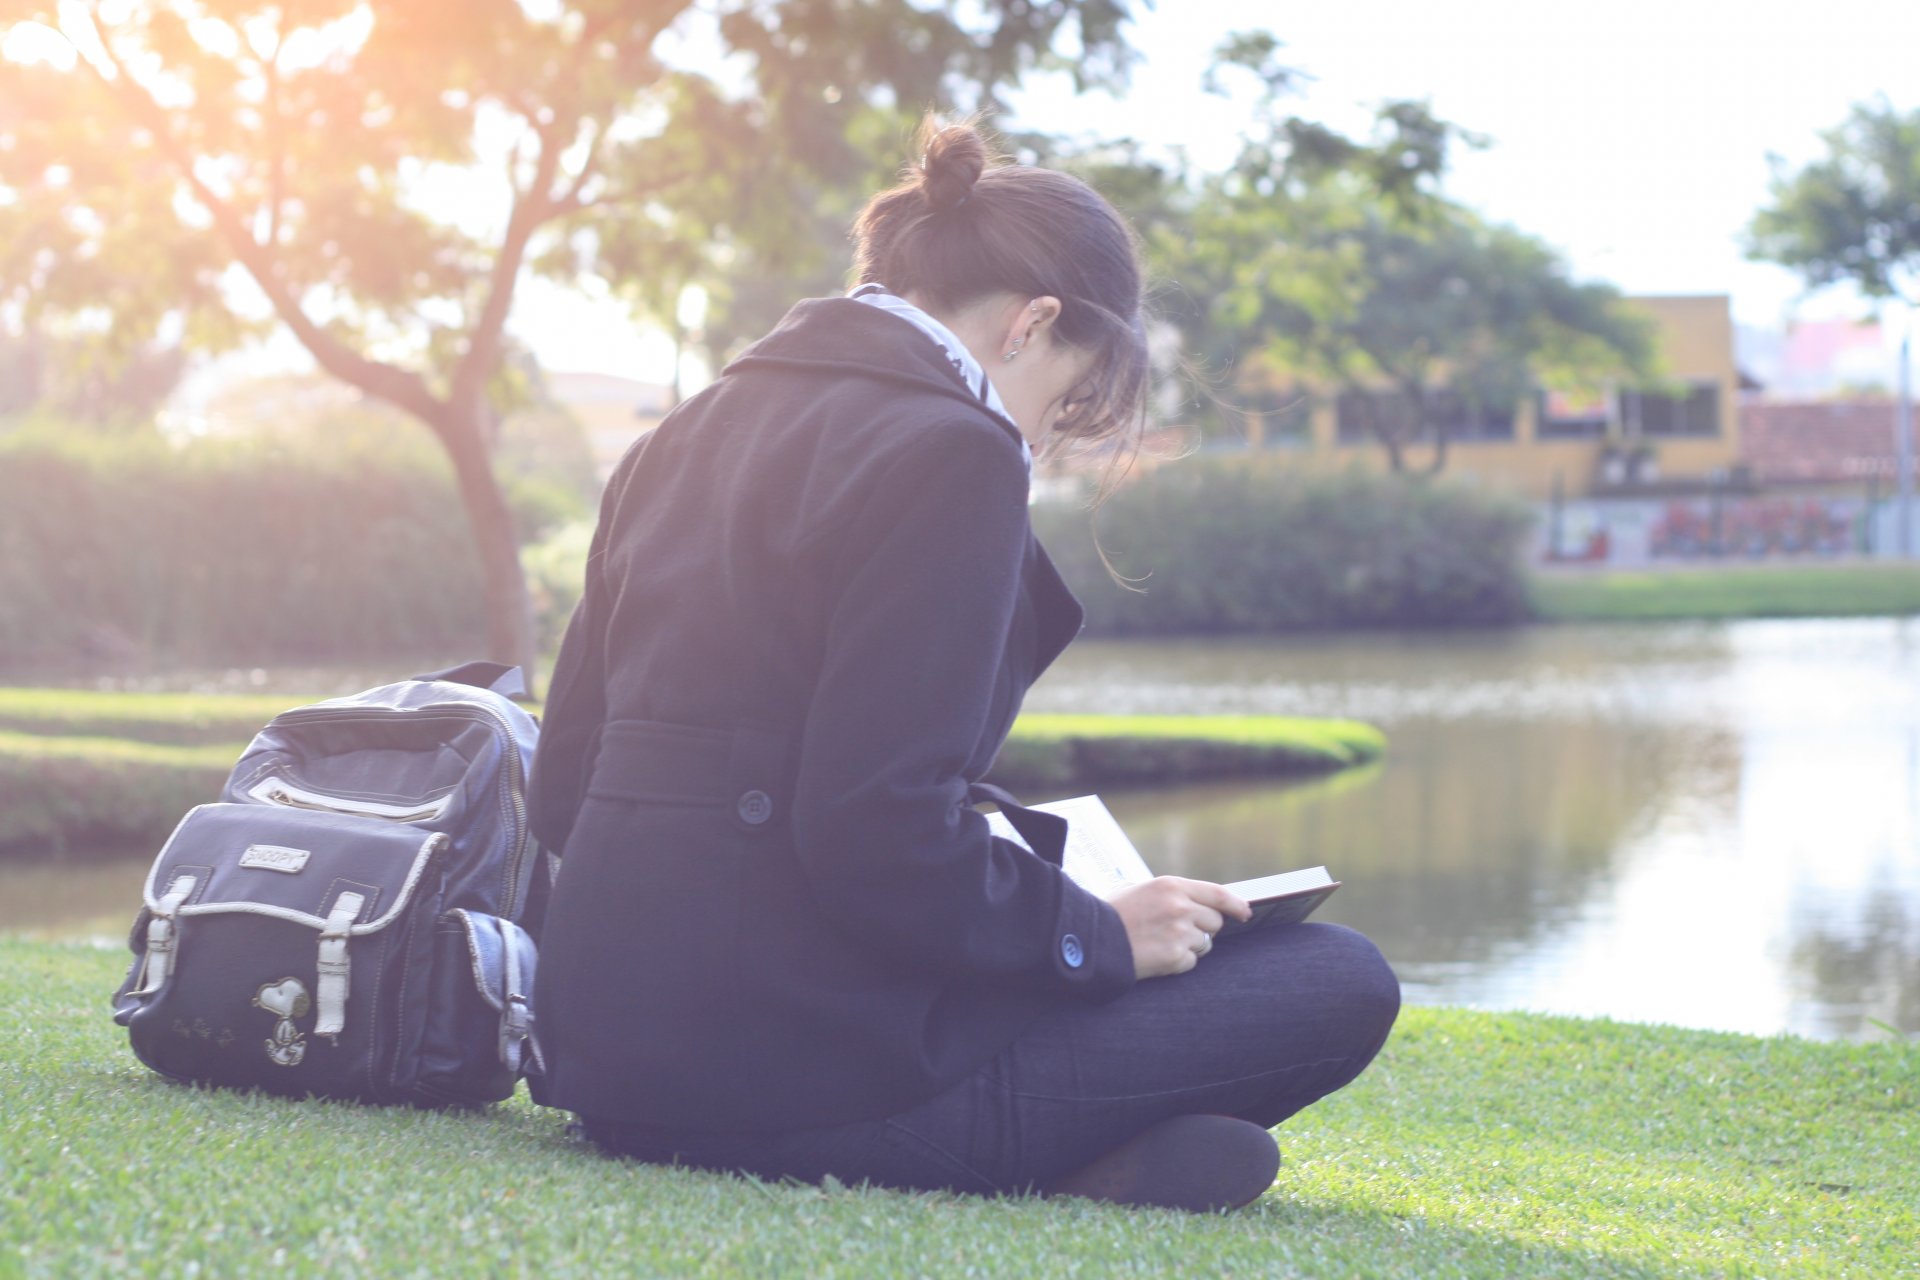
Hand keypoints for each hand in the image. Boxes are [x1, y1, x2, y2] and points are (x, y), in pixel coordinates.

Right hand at [1107, 877, 1251, 979]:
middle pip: (1214, 921)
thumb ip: (1172, 894)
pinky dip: (1178, 962)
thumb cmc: (1113, 914)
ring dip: (1190, 946)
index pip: (1218, 894)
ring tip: (1161, 943)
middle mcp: (1180, 907)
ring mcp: (1180, 933)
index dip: (1236, 905)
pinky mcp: (1175, 957)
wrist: (1090, 939)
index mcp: (1171, 886)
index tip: (1245, 913)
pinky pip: (1191, 962)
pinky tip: (1157, 956)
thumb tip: (1200, 904)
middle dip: (1203, 928)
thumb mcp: (1142, 890)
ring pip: (1204, 943)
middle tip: (1178, 931)